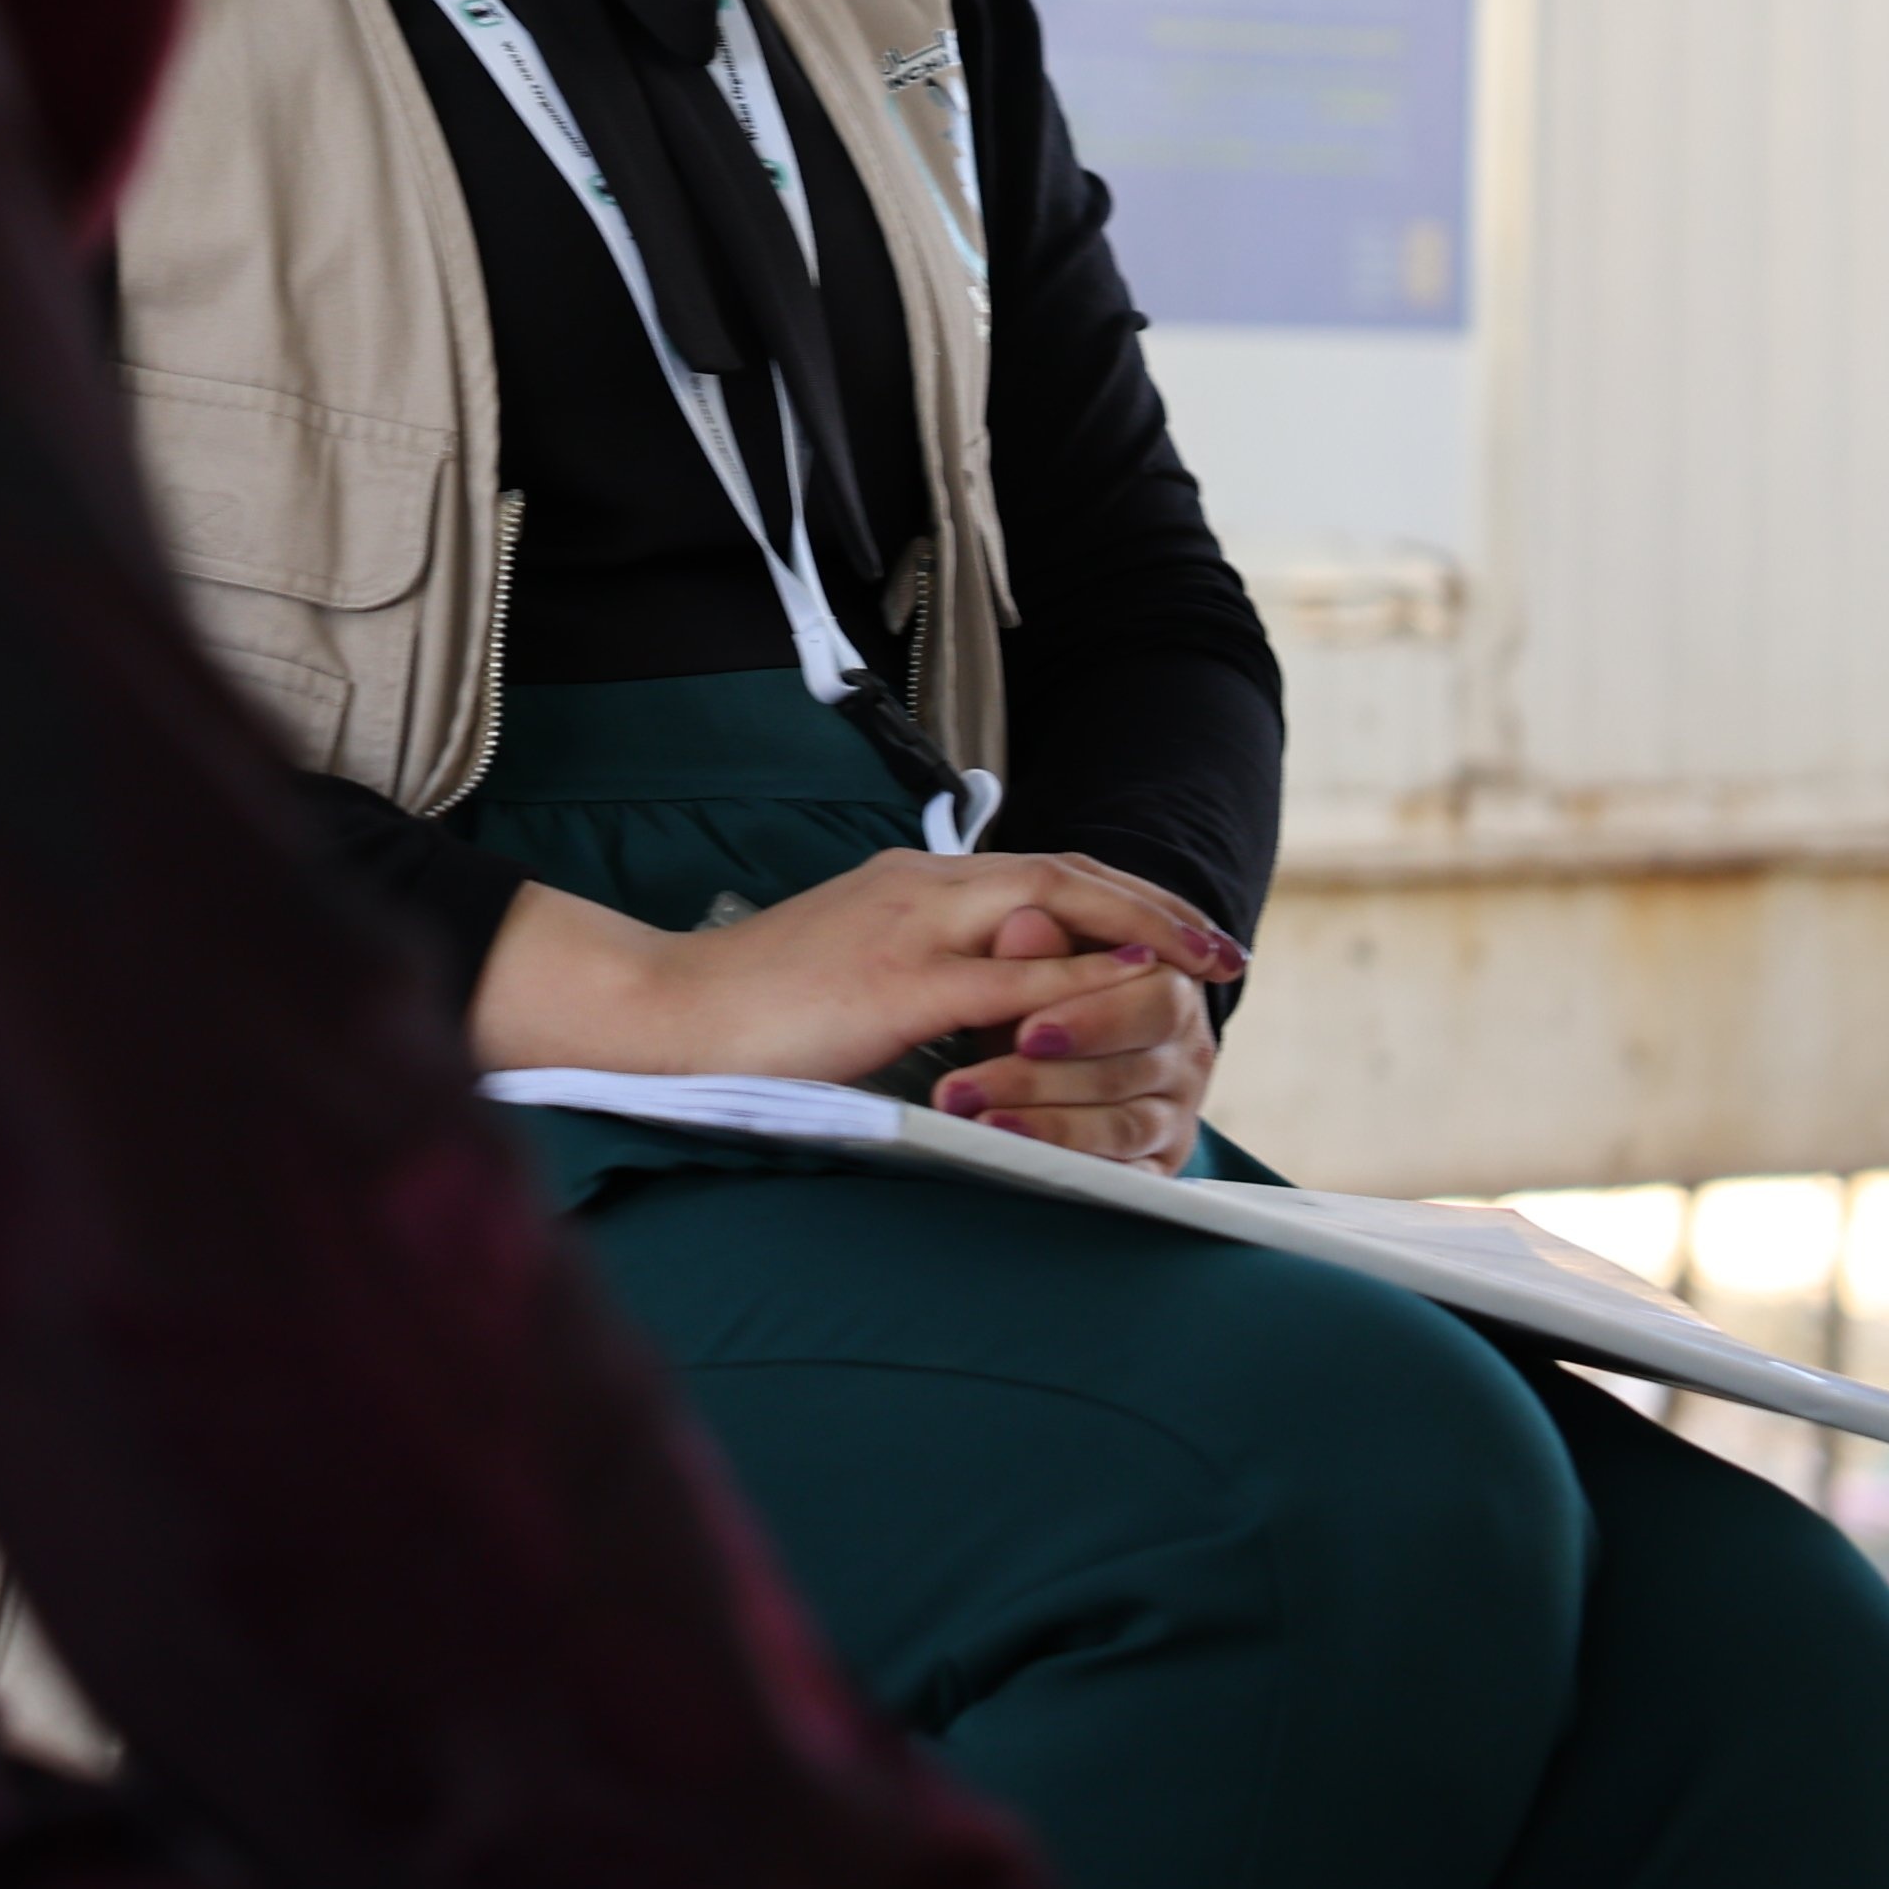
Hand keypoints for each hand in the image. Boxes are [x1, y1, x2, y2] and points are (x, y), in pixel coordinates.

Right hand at [472, 847, 1243, 1119]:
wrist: (662, 1017)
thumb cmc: (751, 1013)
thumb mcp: (858, 978)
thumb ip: (929, 974)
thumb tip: (1000, 1002)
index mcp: (909, 885)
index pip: (1040, 871)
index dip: (1123, 896)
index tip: (1185, 932)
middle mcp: (918, 888)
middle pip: (1065, 875)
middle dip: (1157, 908)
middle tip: (1226, 950)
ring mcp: (907, 931)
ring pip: (1052, 910)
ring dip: (1143, 937)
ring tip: (1207, 969)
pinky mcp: (896, 987)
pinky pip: (1012, 982)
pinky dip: (1082, 984)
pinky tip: (1133, 996)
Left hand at [933, 899, 1220, 1172]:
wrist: (1048, 1060)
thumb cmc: (1041, 1000)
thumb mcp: (1030, 972)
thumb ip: (1033, 953)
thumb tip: (1027, 919)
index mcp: (1174, 991)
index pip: (1155, 1000)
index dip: (1093, 1020)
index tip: (1027, 1034)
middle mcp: (1188, 1055)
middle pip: (1129, 1071)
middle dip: (1045, 1082)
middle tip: (964, 1093)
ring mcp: (1175, 1115)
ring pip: (1120, 1127)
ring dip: (1044, 1129)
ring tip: (972, 1126)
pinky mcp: (1156, 1167)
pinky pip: (1121, 1177)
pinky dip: (1070, 1170)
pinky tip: (1015, 1166)